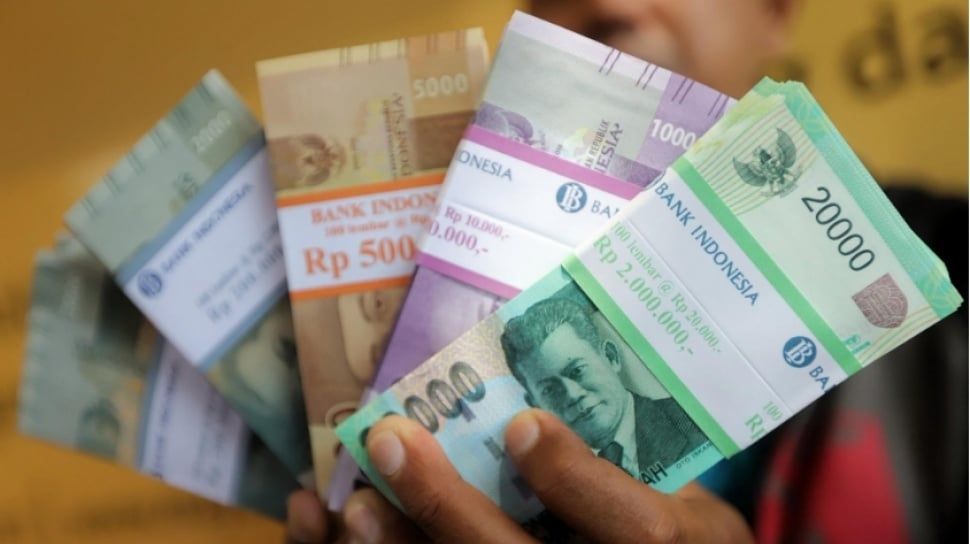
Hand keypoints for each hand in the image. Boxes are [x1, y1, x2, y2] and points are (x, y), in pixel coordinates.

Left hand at [286, 408, 753, 542]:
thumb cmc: (686, 539)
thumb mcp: (692, 502)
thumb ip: (633, 460)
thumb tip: (538, 384)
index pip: (635, 528)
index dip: (572, 478)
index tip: (522, 423)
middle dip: (447, 508)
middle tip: (391, 441)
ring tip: (351, 503)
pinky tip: (337, 530)